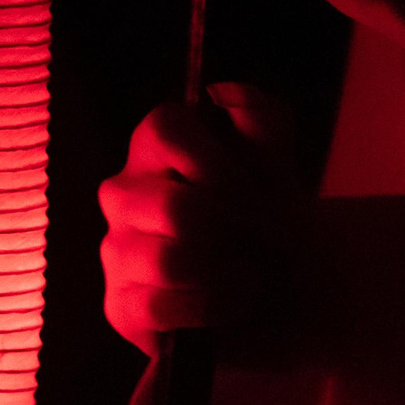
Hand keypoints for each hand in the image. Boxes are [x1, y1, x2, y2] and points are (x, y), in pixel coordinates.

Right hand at [99, 89, 303, 356]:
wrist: (288, 290)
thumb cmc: (270, 220)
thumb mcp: (278, 165)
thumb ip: (260, 118)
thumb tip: (219, 93)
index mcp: (153, 149)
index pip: (164, 127)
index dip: (216, 162)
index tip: (252, 189)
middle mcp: (124, 194)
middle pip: (175, 207)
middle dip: (234, 231)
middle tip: (258, 239)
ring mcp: (116, 251)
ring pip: (166, 261)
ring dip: (227, 274)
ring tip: (248, 275)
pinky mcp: (119, 306)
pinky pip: (156, 307)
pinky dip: (208, 310)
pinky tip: (227, 305)